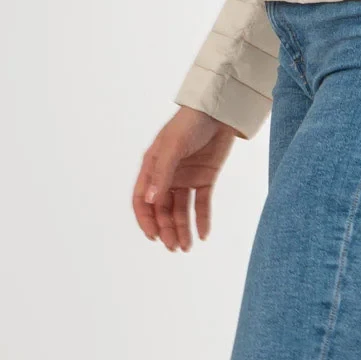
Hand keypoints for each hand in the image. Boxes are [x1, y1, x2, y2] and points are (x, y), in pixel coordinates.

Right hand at [133, 107, 239, 250]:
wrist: (218, 112)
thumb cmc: (189, 124)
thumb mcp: (173, 147)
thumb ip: (162, 174)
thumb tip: (150, 201)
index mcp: (152, 168)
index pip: (142, 200)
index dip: (146, 219)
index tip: (153, 236)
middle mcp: (167, 176)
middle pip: (162, 209)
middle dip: (167, 229)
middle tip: (174, 247)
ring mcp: (186, 178)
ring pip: (181, 210)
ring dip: (182, 229)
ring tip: (186, 247)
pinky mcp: (205, 178)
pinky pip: (202, 203)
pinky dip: (202, 219)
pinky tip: (203, 235)